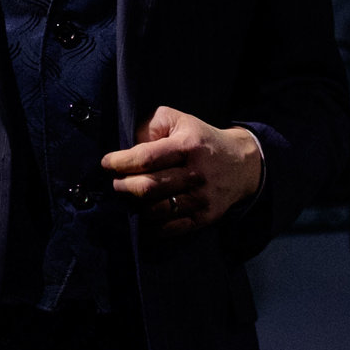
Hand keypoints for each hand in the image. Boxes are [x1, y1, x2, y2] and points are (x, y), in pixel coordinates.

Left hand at [104, 106, 264, 234]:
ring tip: (128, 199)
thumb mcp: (178, 120)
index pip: (146, 158)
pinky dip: (151, 229)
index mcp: (187, 146)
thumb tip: (128, 146)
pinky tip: (140, 221)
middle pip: (149, 187)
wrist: (242, 163)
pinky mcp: (206, 217)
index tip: (107, 164)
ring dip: (135, 207)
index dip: (120, 162)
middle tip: (116, 183)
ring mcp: (202, 198)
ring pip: (158, 210)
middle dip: (123, 186)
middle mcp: (196, 174)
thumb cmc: (200, 139)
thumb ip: (150, 126)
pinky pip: (173, 229)